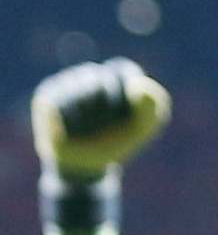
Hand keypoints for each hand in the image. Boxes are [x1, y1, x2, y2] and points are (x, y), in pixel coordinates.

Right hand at [32, 59, 171, 176]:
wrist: (86, 164)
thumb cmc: (117, 140)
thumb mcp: (144, 126)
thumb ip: (153, 104)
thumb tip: (138, 84)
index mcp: (118, 75)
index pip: (124, 71)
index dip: (127, 97)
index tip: (129, 116)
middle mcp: (90, 73)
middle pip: (103, 83)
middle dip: (109, 111)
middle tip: (105, 127)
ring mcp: (66, 82)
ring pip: (81, 94)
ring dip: (89, 119)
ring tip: (88, 130)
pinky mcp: (47, 96)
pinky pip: (60, 106)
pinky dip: (70, 124)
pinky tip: (70, 131)